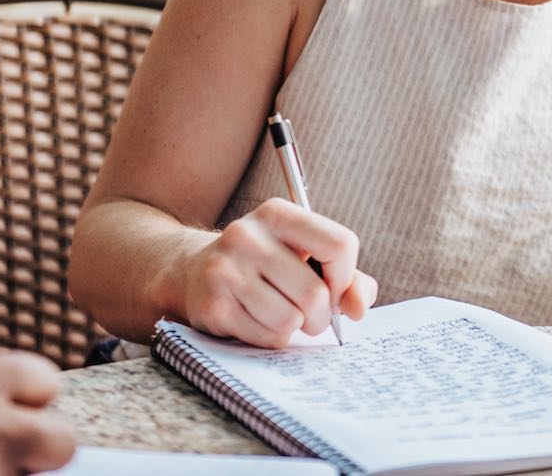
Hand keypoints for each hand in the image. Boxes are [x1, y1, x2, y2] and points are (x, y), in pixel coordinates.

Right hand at [178, 197, 378, 347]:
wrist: (192, 273)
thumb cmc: (266, 267)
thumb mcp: (305, 257)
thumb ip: (347, 279)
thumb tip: (359, 308)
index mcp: (278, 214)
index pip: (340, 245)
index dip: (345, 277)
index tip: (333, 288)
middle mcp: (248, 236)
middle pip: (316, 292)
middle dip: (321, 315)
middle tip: (309, 314)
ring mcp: (226, 270)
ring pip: (291, 319)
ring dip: (294, 328)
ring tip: (279, 313)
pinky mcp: (213, 305)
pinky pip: (267, 337)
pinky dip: (271, 337)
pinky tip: (256, 320)